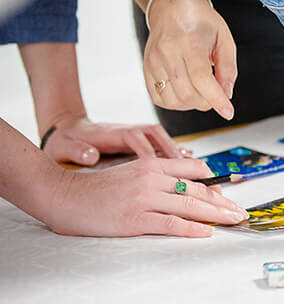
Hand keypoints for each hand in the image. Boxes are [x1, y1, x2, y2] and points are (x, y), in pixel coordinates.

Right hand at [39, 157, 247, 237]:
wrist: (62, 195)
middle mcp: (151, 178)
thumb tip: (183, 188)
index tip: (228, 195)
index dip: (215, 183)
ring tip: (233, 220)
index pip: (193, 170)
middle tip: (240, 212)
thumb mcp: (130, 173)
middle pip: (197, 190)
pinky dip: (192, 229)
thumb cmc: (96, 189)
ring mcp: (143, 198)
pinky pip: (171, 224)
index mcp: (151, 164)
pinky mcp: (135, 219)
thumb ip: (156, 177)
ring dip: (216, 215)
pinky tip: (206, 232)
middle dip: (222, 202)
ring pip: (189, 205)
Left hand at [42, 114, 187, 164]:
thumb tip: (90, 155)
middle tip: (189, 169)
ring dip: (182, 156)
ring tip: (197, 173)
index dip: (149, 154)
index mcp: (116, 132)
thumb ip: (77, 150)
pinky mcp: (145, 144)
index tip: (157, 170)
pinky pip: (166, 150)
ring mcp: (141, 136)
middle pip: (160, 138)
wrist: (69, 131)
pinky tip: (191, 172)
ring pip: (167, 143)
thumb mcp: (65, 146)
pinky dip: (179, 160)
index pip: (138, 140)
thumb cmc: (68, 141)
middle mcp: (133, 130)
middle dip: (176, 153)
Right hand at [143, 0, 236, 119]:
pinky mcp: (146, 69)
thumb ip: (228, 68)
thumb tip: (227, 95)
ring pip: (172, 100)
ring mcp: (153, 62)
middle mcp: (167, 52)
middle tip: (216, 94)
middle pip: (187, 92)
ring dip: (192, 104)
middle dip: (207, 102)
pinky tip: (186, 92)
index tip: (228, 112)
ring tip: (201, 92)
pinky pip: (158, 98)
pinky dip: (176, 103)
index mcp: (189, 42)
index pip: (201, 78)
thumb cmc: (202, 22)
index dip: (216, 99)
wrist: (173, 8)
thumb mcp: (225, 39)